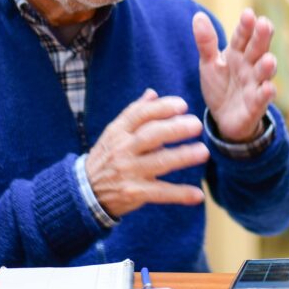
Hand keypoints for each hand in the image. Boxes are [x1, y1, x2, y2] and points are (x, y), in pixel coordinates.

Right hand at [85, 89, 208, 217]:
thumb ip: (134, 114)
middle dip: (175, 129)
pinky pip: (161, 193)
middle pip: (151, 135)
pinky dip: (180, 194)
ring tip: (203, 152)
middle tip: (197, 125)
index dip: (161, 108)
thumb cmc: (107, 157)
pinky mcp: (135, 193)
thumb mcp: (114, 134)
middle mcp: (123, 149)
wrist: (85, 192)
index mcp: (118, 132)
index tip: (182, 105)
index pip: (139, 115)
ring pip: (159, 162)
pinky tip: (198, 195)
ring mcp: (128, 172)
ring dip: (183, 156)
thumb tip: (152, 93)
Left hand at [193, 9, 276, 141]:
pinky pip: (262, 98)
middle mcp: (250, 66)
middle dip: (262, 38)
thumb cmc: (220, 86)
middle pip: (257, 49)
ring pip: (263, 72)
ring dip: (268, 66)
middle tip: (265, 24)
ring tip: (268, 59)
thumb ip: (206, 41)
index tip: (248, 13)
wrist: (223, 118)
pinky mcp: (256, 105)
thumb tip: (198, 15)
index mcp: (238, 53)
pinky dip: (266, 93)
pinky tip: (268, 88)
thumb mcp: (209, 63)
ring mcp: (255, 84)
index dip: (246, 26)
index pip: (242, 36)